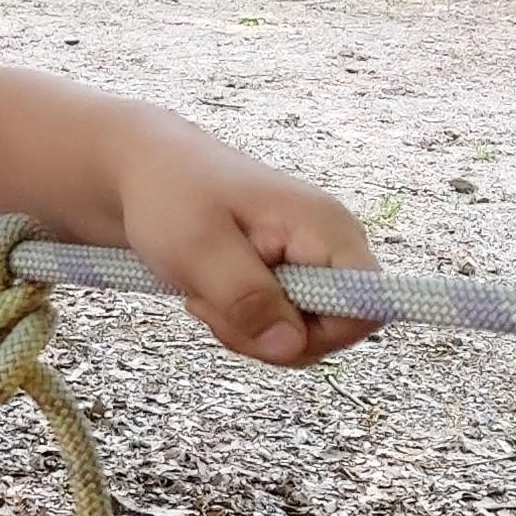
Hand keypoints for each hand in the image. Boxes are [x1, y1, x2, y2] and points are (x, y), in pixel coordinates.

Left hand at [115, 134, 376, 367]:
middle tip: (212, 309)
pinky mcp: (288, 274)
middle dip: (272, 339)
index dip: (323, 335)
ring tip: (205, 297)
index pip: (368, 306)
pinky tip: (211, 298)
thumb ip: (247, 299)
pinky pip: (283, 324)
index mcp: (325, 229)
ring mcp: (311, 261)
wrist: (147, 168)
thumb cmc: (171, 194)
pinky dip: (245, 326)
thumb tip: (290, 347)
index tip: (259, 325)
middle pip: (336, 329)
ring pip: (305, 334)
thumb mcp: (198, 248)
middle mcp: (331, 245)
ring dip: (251, 334)